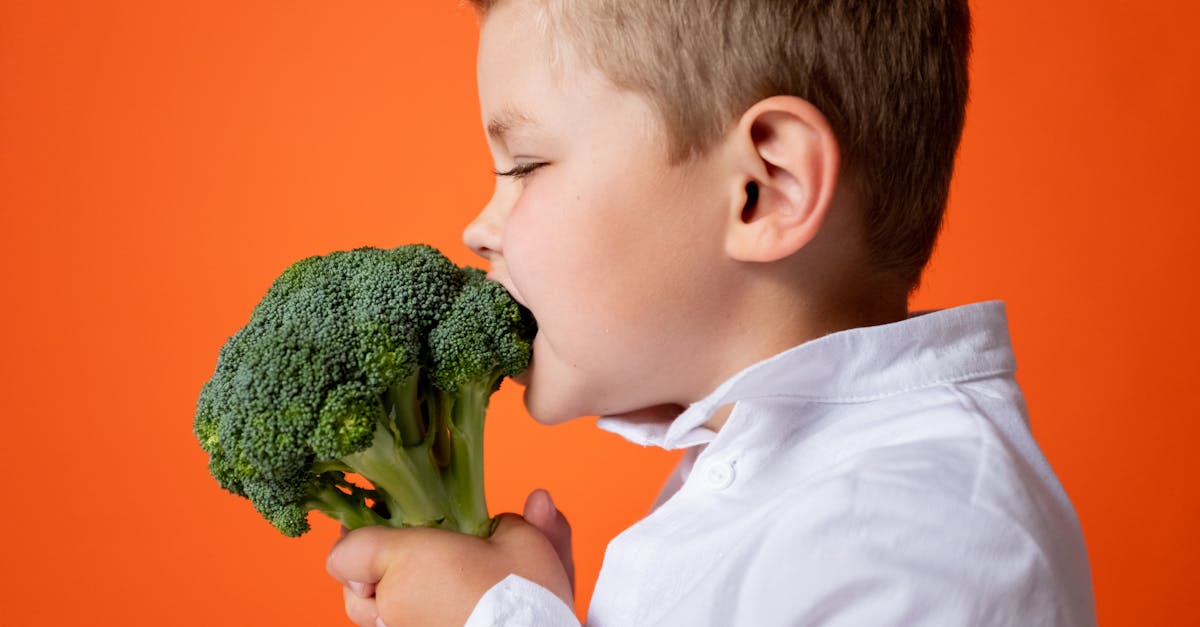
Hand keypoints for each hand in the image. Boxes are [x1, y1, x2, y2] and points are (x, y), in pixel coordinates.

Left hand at [326, 489, 574, 626]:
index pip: (345, 553)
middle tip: (404, 556)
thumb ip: (523, 519)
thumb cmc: (526, 598)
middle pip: (353, 590)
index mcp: (406, 563)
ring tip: (428, 585)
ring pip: (374, 618)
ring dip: (391, 599)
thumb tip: (538, 503)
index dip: (355, 537)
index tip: (379, 525)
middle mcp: (392, 606)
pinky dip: (415, 617)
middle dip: (371, 573)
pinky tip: (445, 607)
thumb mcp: (530, 545)